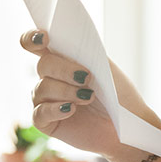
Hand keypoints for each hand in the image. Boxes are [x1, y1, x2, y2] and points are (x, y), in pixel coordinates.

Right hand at [20, 30, 160, 160]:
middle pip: (43, 65)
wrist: (127, 123)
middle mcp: (50, 78)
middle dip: (65, 69)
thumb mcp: (105, 69)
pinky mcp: (46, 123)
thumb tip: (65, 44)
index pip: (35, 44)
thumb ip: (83, 54)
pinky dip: (56, 109)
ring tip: (89, 97)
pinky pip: (39, 113)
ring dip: (67, 91)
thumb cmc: (118, 95)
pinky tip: (71, 109)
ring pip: (41, 88)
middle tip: (88, 78)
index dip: (32, 38)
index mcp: (62, 60)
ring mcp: (45, 101)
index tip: (45, 38)